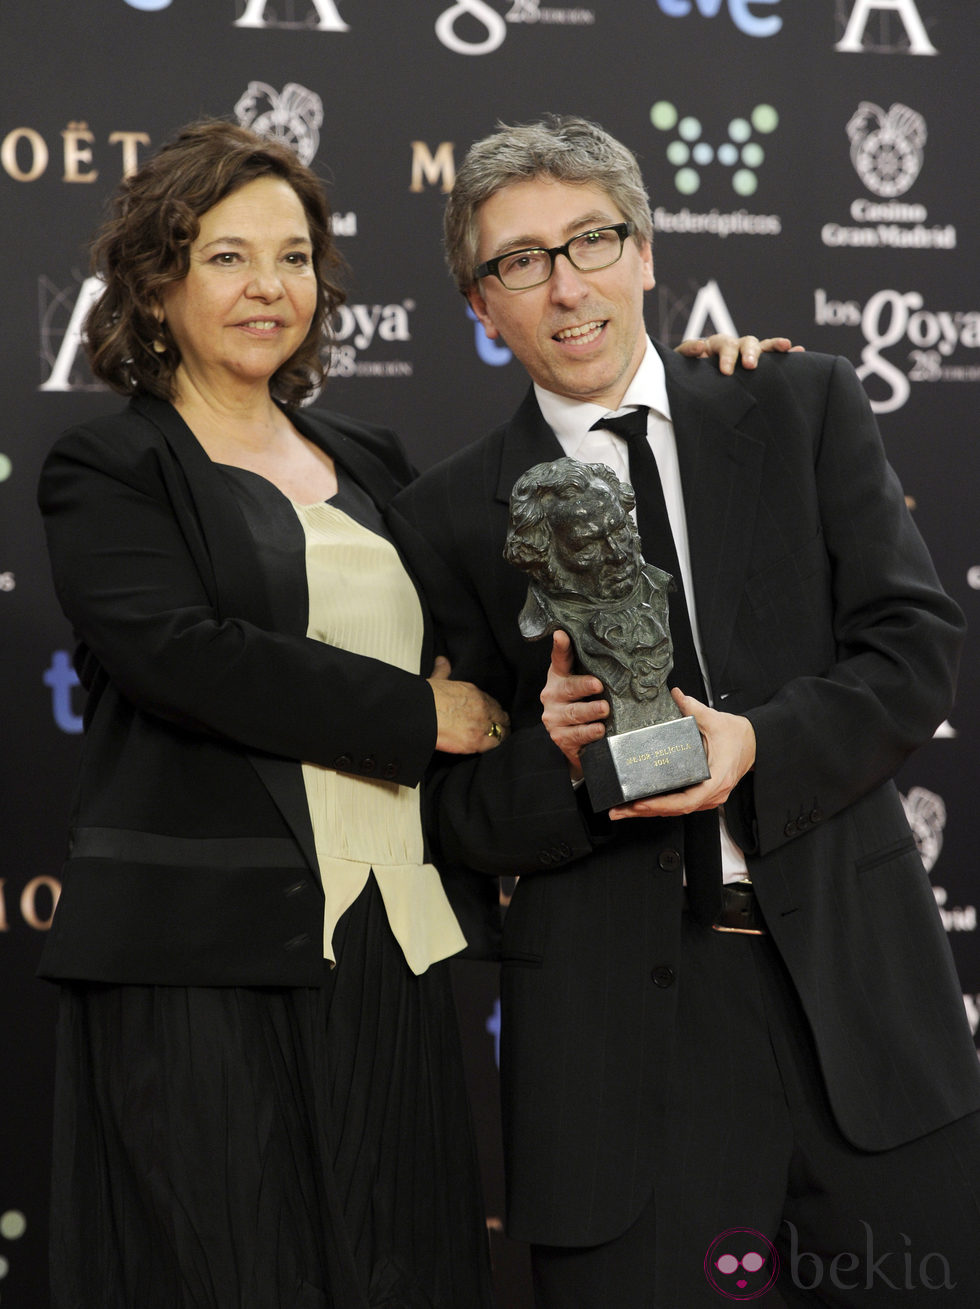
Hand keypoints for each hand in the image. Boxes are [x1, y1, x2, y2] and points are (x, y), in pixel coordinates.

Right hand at [428, 655, 509, 753]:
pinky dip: (494, 747)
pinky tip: (490, 749)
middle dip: (500, 723)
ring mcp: (481, 724)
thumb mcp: (437, 679)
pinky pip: (495, 745)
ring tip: (496, 742)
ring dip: (500, 736)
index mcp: (474, 693)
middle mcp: (482, 707)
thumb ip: (443, 670)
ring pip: (502, 731)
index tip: (491, 716)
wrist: (421, 713)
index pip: (492, 703)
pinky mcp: (476, 741)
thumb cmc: (426, 698)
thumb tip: (442, 661)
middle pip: (501, 717)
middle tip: (496, 730)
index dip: (493, 711)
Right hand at [540, 631, 607, 779]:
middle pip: (568, 687)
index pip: (560, 658)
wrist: (581, 743)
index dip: (561, 646)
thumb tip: (634, 657)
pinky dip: (588, 732)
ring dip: (590, 710)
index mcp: (561, 676)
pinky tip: (599, 729)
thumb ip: (603, 671)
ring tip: (604, 709)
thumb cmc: (591, 705)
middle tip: (598, 685)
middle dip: (583, 686)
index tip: (562, 635)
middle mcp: (553, 694)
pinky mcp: (560, 736)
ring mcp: (554, 716)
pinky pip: (575, 734)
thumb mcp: (594, 686)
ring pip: (573, 712)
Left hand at [609, 688, 755, 819]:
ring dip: (650, 812)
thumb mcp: (715, 719)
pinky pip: (681, 805)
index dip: (662, 804)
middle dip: (645, 812)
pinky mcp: (704, 796)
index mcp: (716, 778)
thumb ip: (693, 708)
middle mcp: (713, 793)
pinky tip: (642, 805)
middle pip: (676, 810)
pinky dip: (661, 807)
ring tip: (623, 810)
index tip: (641, 803)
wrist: (754, 743)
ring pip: (677, 811)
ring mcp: (709, 797)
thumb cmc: (737, 735)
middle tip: (619, 811)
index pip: (687, 800)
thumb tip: (675, 695)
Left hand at [676, 333, 803, 374]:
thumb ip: (687, 354)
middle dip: (749, 352)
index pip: (724, 345)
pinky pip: (772, 357)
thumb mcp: (681, 365)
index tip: (726, 371)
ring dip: (771, 347)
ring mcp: (746, 354)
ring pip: (761, 346)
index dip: (727, 356)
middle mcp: (734, 346)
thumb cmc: (686, 375)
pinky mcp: (756, 364)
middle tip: (749, 366)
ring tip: (784, 347)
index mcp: (715, 346)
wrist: (691, 385)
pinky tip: (798, 351)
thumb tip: (700, 347)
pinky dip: (785, 353)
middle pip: (745, 342)